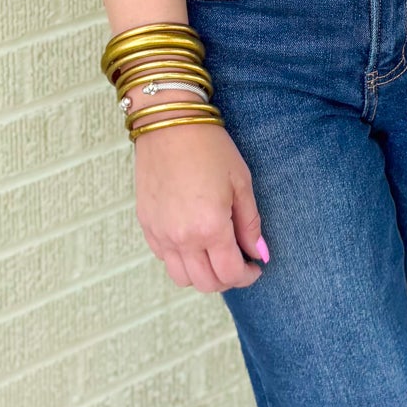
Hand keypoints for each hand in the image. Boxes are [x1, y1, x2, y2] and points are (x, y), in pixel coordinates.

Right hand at [133, 117, 267, 291]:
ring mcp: (160, 233)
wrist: (169, 123)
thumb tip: (259, 254)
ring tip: (215, 253)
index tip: (255, 267)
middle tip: (238, 261)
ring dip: (202, 274)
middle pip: (206, 283)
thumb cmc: (209, 147)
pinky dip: (181, 259)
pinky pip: (164, 258)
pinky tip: (194, 239)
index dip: (247, 276)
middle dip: (227, 279)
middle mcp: (182, 237)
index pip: (230, 274)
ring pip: (182, 278)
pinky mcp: (147, 225)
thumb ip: (250, 224)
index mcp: (210, 227)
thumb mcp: (241, 182)